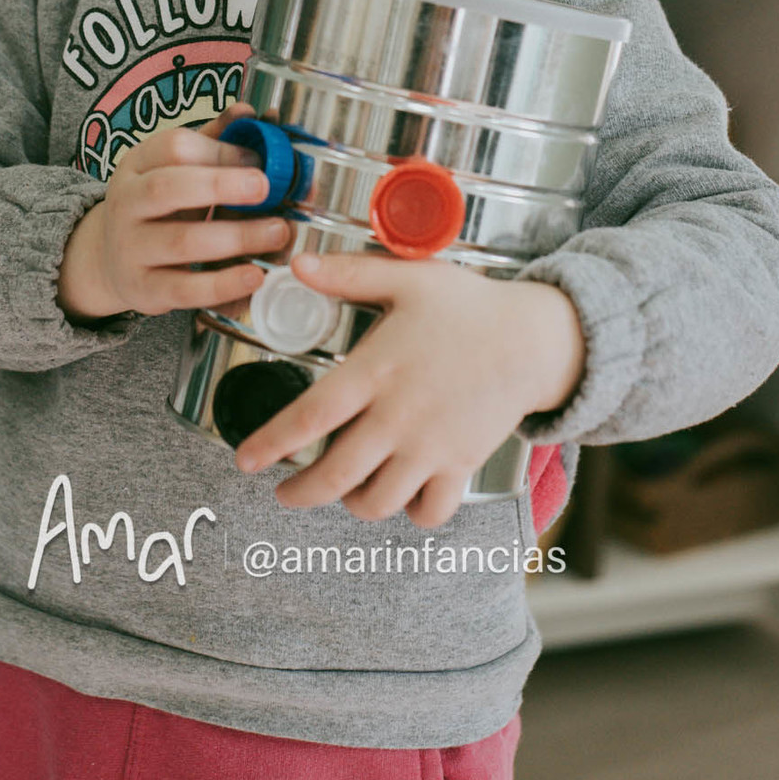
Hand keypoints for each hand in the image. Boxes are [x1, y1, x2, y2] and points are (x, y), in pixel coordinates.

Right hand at [56, 101, 288, 320]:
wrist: (109, 258)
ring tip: (277, 231)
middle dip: (219, 186)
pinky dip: (222, 285)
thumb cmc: (158, 205)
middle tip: (266, 186)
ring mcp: (131, 249)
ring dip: (235, 236)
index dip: (220, 150)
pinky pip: (184, 289)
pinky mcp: (145, 289)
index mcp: (137, 163)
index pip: (173, 147)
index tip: (259, 159)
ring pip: (181, 241)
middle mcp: (127, 203)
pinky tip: (254, 276)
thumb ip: (213, 140)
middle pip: (167, 189)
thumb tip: (252, 112)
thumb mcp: (173, 168)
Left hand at [232, 252, 585, 528]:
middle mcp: (399, 418)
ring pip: (377, 501)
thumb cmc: (468, 306)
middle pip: (336, 474)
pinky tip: (399, 495)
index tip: (245, 458)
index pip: (312, 415)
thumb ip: (349, 274)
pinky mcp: (460, 465)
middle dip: (299, 491)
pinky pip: (428, 512)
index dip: (273, 441)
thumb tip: (296, 266)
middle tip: (282, 490)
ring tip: (340, 489)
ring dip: (350, 503)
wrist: (533, 338)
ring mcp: (431, 448)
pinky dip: (409, 513)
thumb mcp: (408, 277)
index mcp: (377, 370)